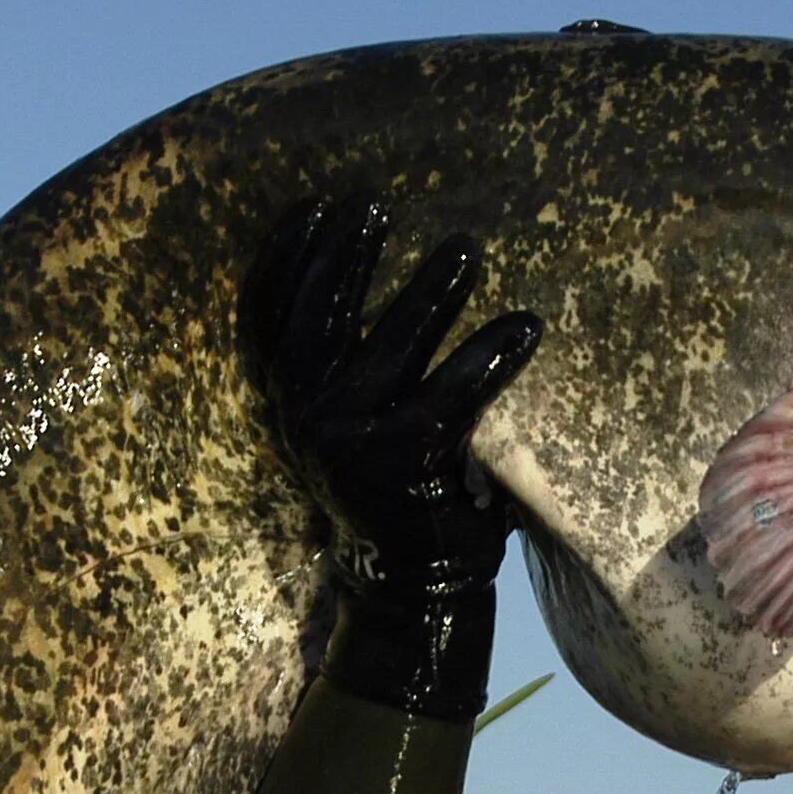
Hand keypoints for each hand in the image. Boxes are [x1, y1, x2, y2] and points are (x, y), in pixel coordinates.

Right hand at [248, 196, 542, 718]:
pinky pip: (454, 396)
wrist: (411, 590)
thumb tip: (375, 275)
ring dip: (430, 291)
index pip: (268, 317)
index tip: (315, 204)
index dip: (284, 256)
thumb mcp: (349, 427)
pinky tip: (524, 325)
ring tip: (466, 248)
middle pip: (320, 317)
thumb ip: (348, 365)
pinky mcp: (407, 466)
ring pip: (392, 346)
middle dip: (346, 254)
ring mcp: (353, 444)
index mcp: (288, 404)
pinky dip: (490, 355)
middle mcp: (308, 420)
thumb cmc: (391, 491)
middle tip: (376, 203)